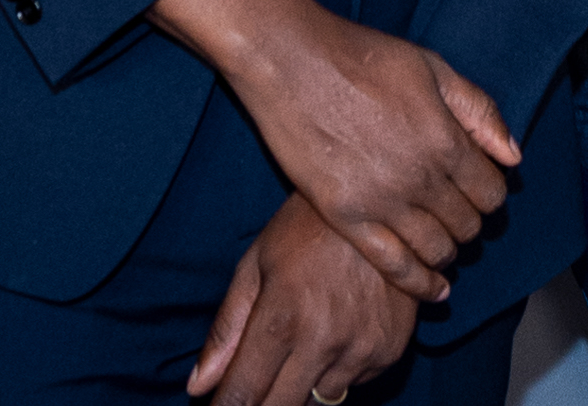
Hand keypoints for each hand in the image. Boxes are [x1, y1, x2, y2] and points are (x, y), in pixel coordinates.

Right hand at [150, 0, 519, 302]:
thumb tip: (512, 156)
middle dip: (470, 221)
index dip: (491, 193)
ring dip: (447, 250)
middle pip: (468, 225)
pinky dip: (420, 284)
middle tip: (457, 213)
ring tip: (441, 241)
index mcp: (446, 140)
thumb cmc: (362, 56)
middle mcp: (421, 179)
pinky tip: (434, 289)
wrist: (291, 62)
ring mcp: (383, 202)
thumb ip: (479, 112)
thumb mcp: (433, 67)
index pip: (492, 193)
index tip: (479, 188)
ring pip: (437, 250)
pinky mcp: (346, 217)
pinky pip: (394, 266)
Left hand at [188, 196, 416, 404]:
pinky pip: (354, 383)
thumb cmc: (307, 227)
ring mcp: (361, 348)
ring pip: (319, 402)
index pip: (243, 394)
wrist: (380, 201)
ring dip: (302, 387)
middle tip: (256, 383)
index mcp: (282, 317)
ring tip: (304, 342)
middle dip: (261, 405)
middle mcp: (323, 340)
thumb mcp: (256, 264)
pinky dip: (338, 370)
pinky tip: (337, 332)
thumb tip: (197, 387)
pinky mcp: (390, 350)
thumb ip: (227, 330)